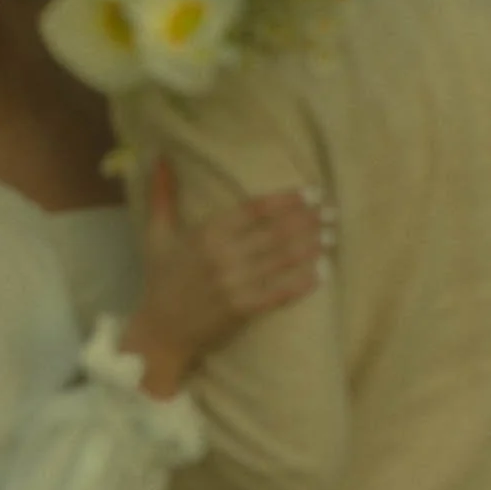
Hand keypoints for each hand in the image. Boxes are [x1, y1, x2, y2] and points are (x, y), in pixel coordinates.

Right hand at [121, 160, 335, 395]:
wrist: (160, 332)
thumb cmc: (160, 279)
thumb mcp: (156, 234)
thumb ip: (161, 195)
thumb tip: (159, 156)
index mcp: (207, 233)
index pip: (255, 210)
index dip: (287, 200)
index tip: (313, 192)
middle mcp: (224, 255)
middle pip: (276, 232)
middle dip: (308, 221)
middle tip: (334, 211)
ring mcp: (236, 284)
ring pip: (282, 260)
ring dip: (311, 246)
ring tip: (333, 235)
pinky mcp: (244, 309)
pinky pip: (280, 292)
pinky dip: (302, 282)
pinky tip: (323, 272)